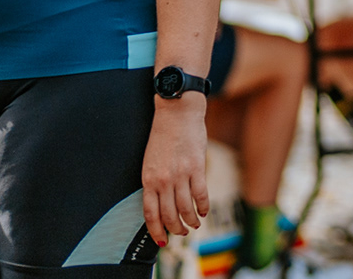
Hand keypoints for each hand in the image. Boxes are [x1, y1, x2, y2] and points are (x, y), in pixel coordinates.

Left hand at [141, 95, 208, 245]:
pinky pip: (200, 194)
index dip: (156, 230)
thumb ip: (155, 182)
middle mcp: (163, 180)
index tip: (162, 240)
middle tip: (181, 233)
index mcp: (148, 179)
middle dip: (176, 229)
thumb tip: (162, 202)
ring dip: (191, 221)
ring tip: (195, 224)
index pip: (150, 214)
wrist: (177, 113)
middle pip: (169, 215)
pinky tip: (204, 210)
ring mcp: (180, 174)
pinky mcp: (196, 167)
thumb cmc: (164, 136)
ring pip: (186, 208)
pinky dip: (203, 206)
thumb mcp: (151, 161)